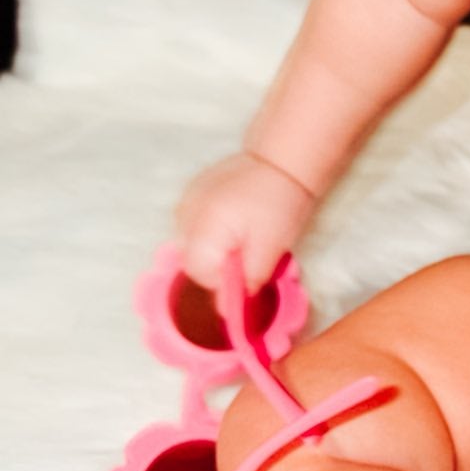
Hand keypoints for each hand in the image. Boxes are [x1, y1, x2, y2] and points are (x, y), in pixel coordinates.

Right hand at [174, 151, 316, 290]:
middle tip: (251, 251)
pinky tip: (236, 219)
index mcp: (204, 229)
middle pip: (193, 261)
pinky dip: (212, 230)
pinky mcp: (191, 194)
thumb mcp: (271, 248)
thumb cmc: (280, 203)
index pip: (201, 275)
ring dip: (216, 248)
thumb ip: (248, 279)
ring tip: (246, 232)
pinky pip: (195, 225)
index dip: (226, 281)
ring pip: (193, 244)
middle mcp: (186, 216)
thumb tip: (227, 310)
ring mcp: (185, 202)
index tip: (250, 272)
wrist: (282, 159)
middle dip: (221, 265)